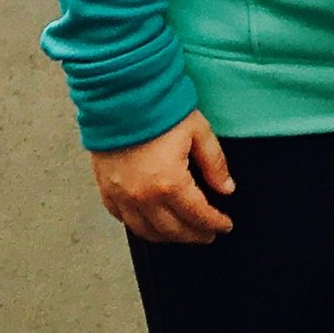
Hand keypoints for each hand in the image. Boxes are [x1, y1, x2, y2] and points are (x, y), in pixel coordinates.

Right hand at [90, 112, 235, 244]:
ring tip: (182, 233)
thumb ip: (214, 163)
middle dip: (194, 235)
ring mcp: (122, 197)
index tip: (225, 226)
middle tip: (207, 234)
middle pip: (173, 230)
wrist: (120, 96)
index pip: (198, 215)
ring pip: (147, 232)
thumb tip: (227, 188)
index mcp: (170, 183)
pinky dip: (140, 226)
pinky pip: (123, 219)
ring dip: (168, 237)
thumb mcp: (198, 131)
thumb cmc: (159, 110)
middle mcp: (144, 197)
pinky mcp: (107, 190)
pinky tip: (151, 223)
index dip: (215, 223)